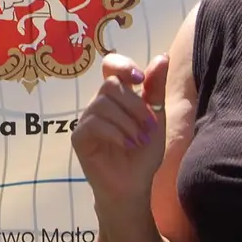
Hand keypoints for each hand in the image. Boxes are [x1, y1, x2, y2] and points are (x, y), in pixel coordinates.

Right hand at [71, 52, 167, 205]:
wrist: (134, 185)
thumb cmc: (143, 152)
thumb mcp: (156, 118)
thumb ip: (155, 88)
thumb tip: (163, 56)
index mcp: (117, 96)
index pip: (111, 65)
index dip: (123, 65)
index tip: (139, 78)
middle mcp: (98, 103)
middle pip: (111, 85)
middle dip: (135, 105)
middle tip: (149, 127)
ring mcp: (86, 120)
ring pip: (103, 104)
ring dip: (128, 123)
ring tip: (139, 141)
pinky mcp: (79, 137)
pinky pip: (93, 124)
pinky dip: (115, 133)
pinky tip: (127, 145)